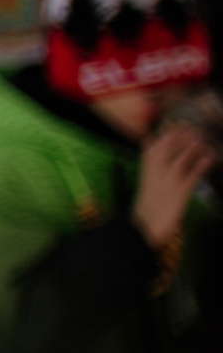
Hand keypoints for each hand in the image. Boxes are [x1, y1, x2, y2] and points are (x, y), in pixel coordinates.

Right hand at [136, 124, 216, 251]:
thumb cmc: (146, 205)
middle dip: (179, 137)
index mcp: (146, 170)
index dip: (166, 134)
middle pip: (167, 150)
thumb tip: (149, 143)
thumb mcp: (146, 182)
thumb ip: (150, 164)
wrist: (143, 227)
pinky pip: (192, 176)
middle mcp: (155, 174)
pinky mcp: (179, 193)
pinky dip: (201, 165)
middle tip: (192, 127)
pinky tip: (210, 158)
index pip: (153, 146)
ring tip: (202, 138)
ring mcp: (168, 183)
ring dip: (191, 147)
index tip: (177, 125)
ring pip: (180, 160)